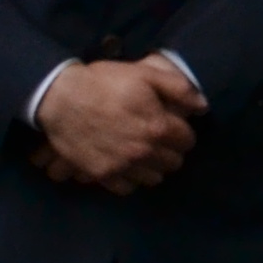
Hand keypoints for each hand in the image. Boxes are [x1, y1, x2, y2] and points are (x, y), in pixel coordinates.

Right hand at [31, 57, 202, 191]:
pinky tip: (125, 164)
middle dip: (169, 151)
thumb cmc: (103, 82)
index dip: (181, 132)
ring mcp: (122, 165)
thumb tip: (203, 106)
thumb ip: (178, 88)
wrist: (59, 97)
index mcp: (158, 128)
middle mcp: (144, 151)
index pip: (187, 141)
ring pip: (154, 178)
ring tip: (141, 152)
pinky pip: (128, 188)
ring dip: (152, 167)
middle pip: (174, 163)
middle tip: (156, 139)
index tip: (171, 126)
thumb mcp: (144, 74)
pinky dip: (129, 178)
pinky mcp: (102, 174)